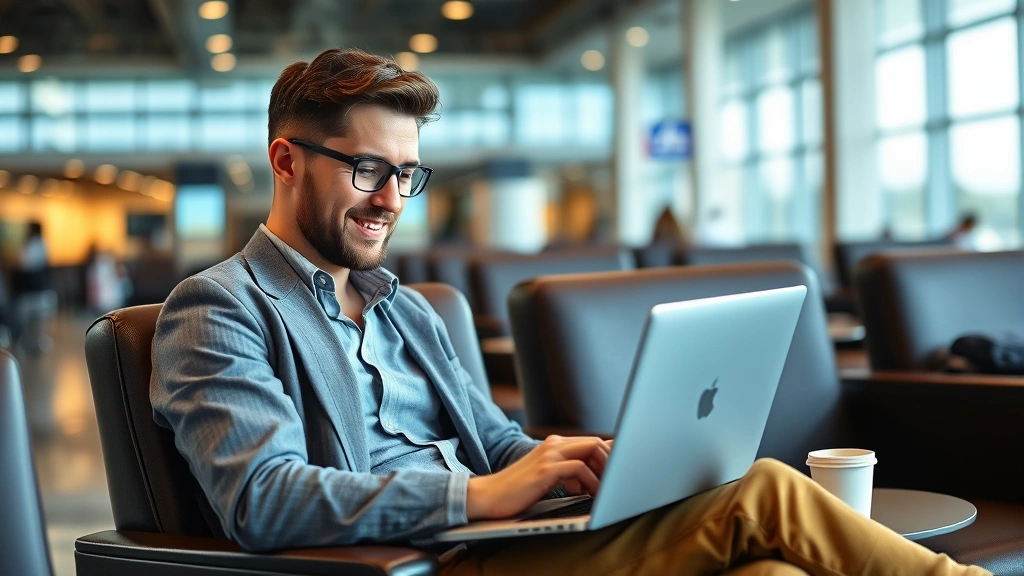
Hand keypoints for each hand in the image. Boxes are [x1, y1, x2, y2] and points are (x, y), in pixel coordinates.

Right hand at [466, 435, 612, 519]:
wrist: (487, 496)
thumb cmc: (518, 491)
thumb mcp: (547, 477)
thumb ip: (568, 471)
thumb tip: (597, 477)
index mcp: (554, 445)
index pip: (592, 442)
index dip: (610, 456)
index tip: (621, 473)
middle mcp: (553, 445)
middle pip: (596, 442)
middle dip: (613, 462)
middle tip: (618, 483)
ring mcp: (549, 455)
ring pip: (592, 450)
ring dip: (605, 471)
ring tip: (610, 490)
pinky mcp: (545, 470)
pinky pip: (579, 469)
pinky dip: (592, 482)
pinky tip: (592, 495)